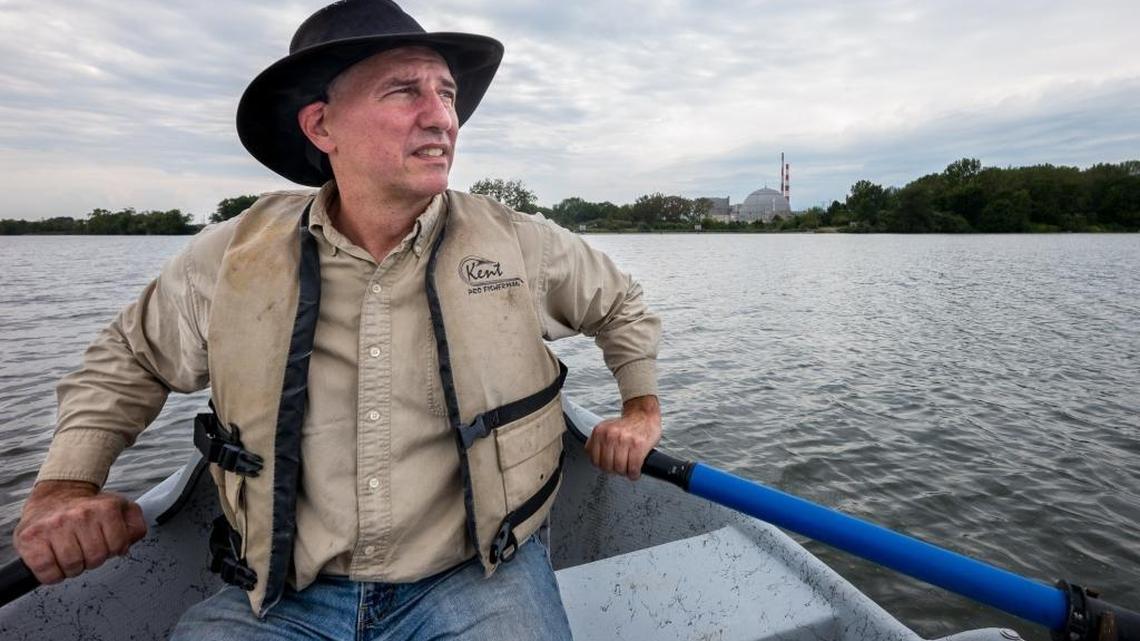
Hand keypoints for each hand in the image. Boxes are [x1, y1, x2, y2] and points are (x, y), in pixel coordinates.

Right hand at [13, 480, 146, 583]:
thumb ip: (135, 526)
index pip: (118, 546)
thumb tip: (127, 545)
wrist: (55, 498)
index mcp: (105, 507)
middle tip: (84, 548)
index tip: (104, 543)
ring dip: (72, 567)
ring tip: (70, 553)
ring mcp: (53, 526)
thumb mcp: (121, 509)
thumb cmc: (88, 510)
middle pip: (95, 558)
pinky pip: (47, 572)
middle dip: (92, 559)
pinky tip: (54, 560)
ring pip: (72, 567)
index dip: (112, 550)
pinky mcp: (30, 539)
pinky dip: (52, 574)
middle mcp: (79, 514)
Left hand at [585, 395, 660, 480]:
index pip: (594, 459)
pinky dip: (634, 473)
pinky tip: (635, 471)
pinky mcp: (638, 445)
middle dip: (614, 470)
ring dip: (624, 472)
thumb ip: (597, 442)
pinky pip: (633, 467)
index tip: (608, 466)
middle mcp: (611, 435)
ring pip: (619, 468)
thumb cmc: (627, 425)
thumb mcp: (606, 429)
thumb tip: (593, 458)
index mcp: (600, 431)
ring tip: (627, 469)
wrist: (644, 415)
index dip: (602, 466)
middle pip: (606, 465)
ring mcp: (625, 440)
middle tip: (619, 468)